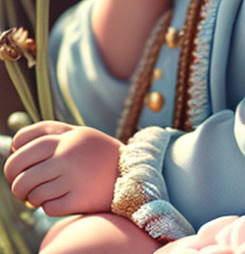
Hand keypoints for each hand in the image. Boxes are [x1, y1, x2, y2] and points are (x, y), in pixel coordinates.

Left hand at [3, 121, 121, 216]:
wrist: (133, 173)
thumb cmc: (98, 154)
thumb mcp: (79, 134)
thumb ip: (52, 133)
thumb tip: (15, 145)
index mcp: (67, 135)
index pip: (23, 141)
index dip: (14, 155)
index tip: (19, 164)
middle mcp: (68, 154)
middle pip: (20, 168)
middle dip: (14, 182)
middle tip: (20, 188)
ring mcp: (74, 176)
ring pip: (32, 192)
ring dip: (31, 198)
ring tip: (40, 196)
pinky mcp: (80, 199)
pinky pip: (48, 208)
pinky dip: (49, 207)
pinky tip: (58, 201)